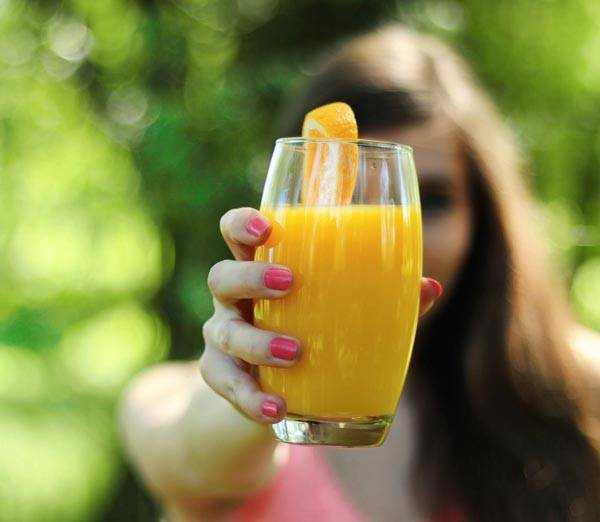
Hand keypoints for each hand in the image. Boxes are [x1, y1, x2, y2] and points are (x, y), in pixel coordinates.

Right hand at [201, 207, 442, 423]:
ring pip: (224, 333)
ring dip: (257, 342)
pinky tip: (276, 407)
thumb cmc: (314, 333)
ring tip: (294, 352)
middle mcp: (236, 300)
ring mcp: (223, 337)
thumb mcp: (341, 314)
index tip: (267, 227)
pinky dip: (250, 397)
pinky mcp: (221, 376)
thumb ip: (381, 299)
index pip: (237, 233)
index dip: (243, 224)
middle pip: (222, 276)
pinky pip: (227, 385)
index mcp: (262, 270)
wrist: (281, 389)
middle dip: (250, 276)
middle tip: (288, 283)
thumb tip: (430, 287)